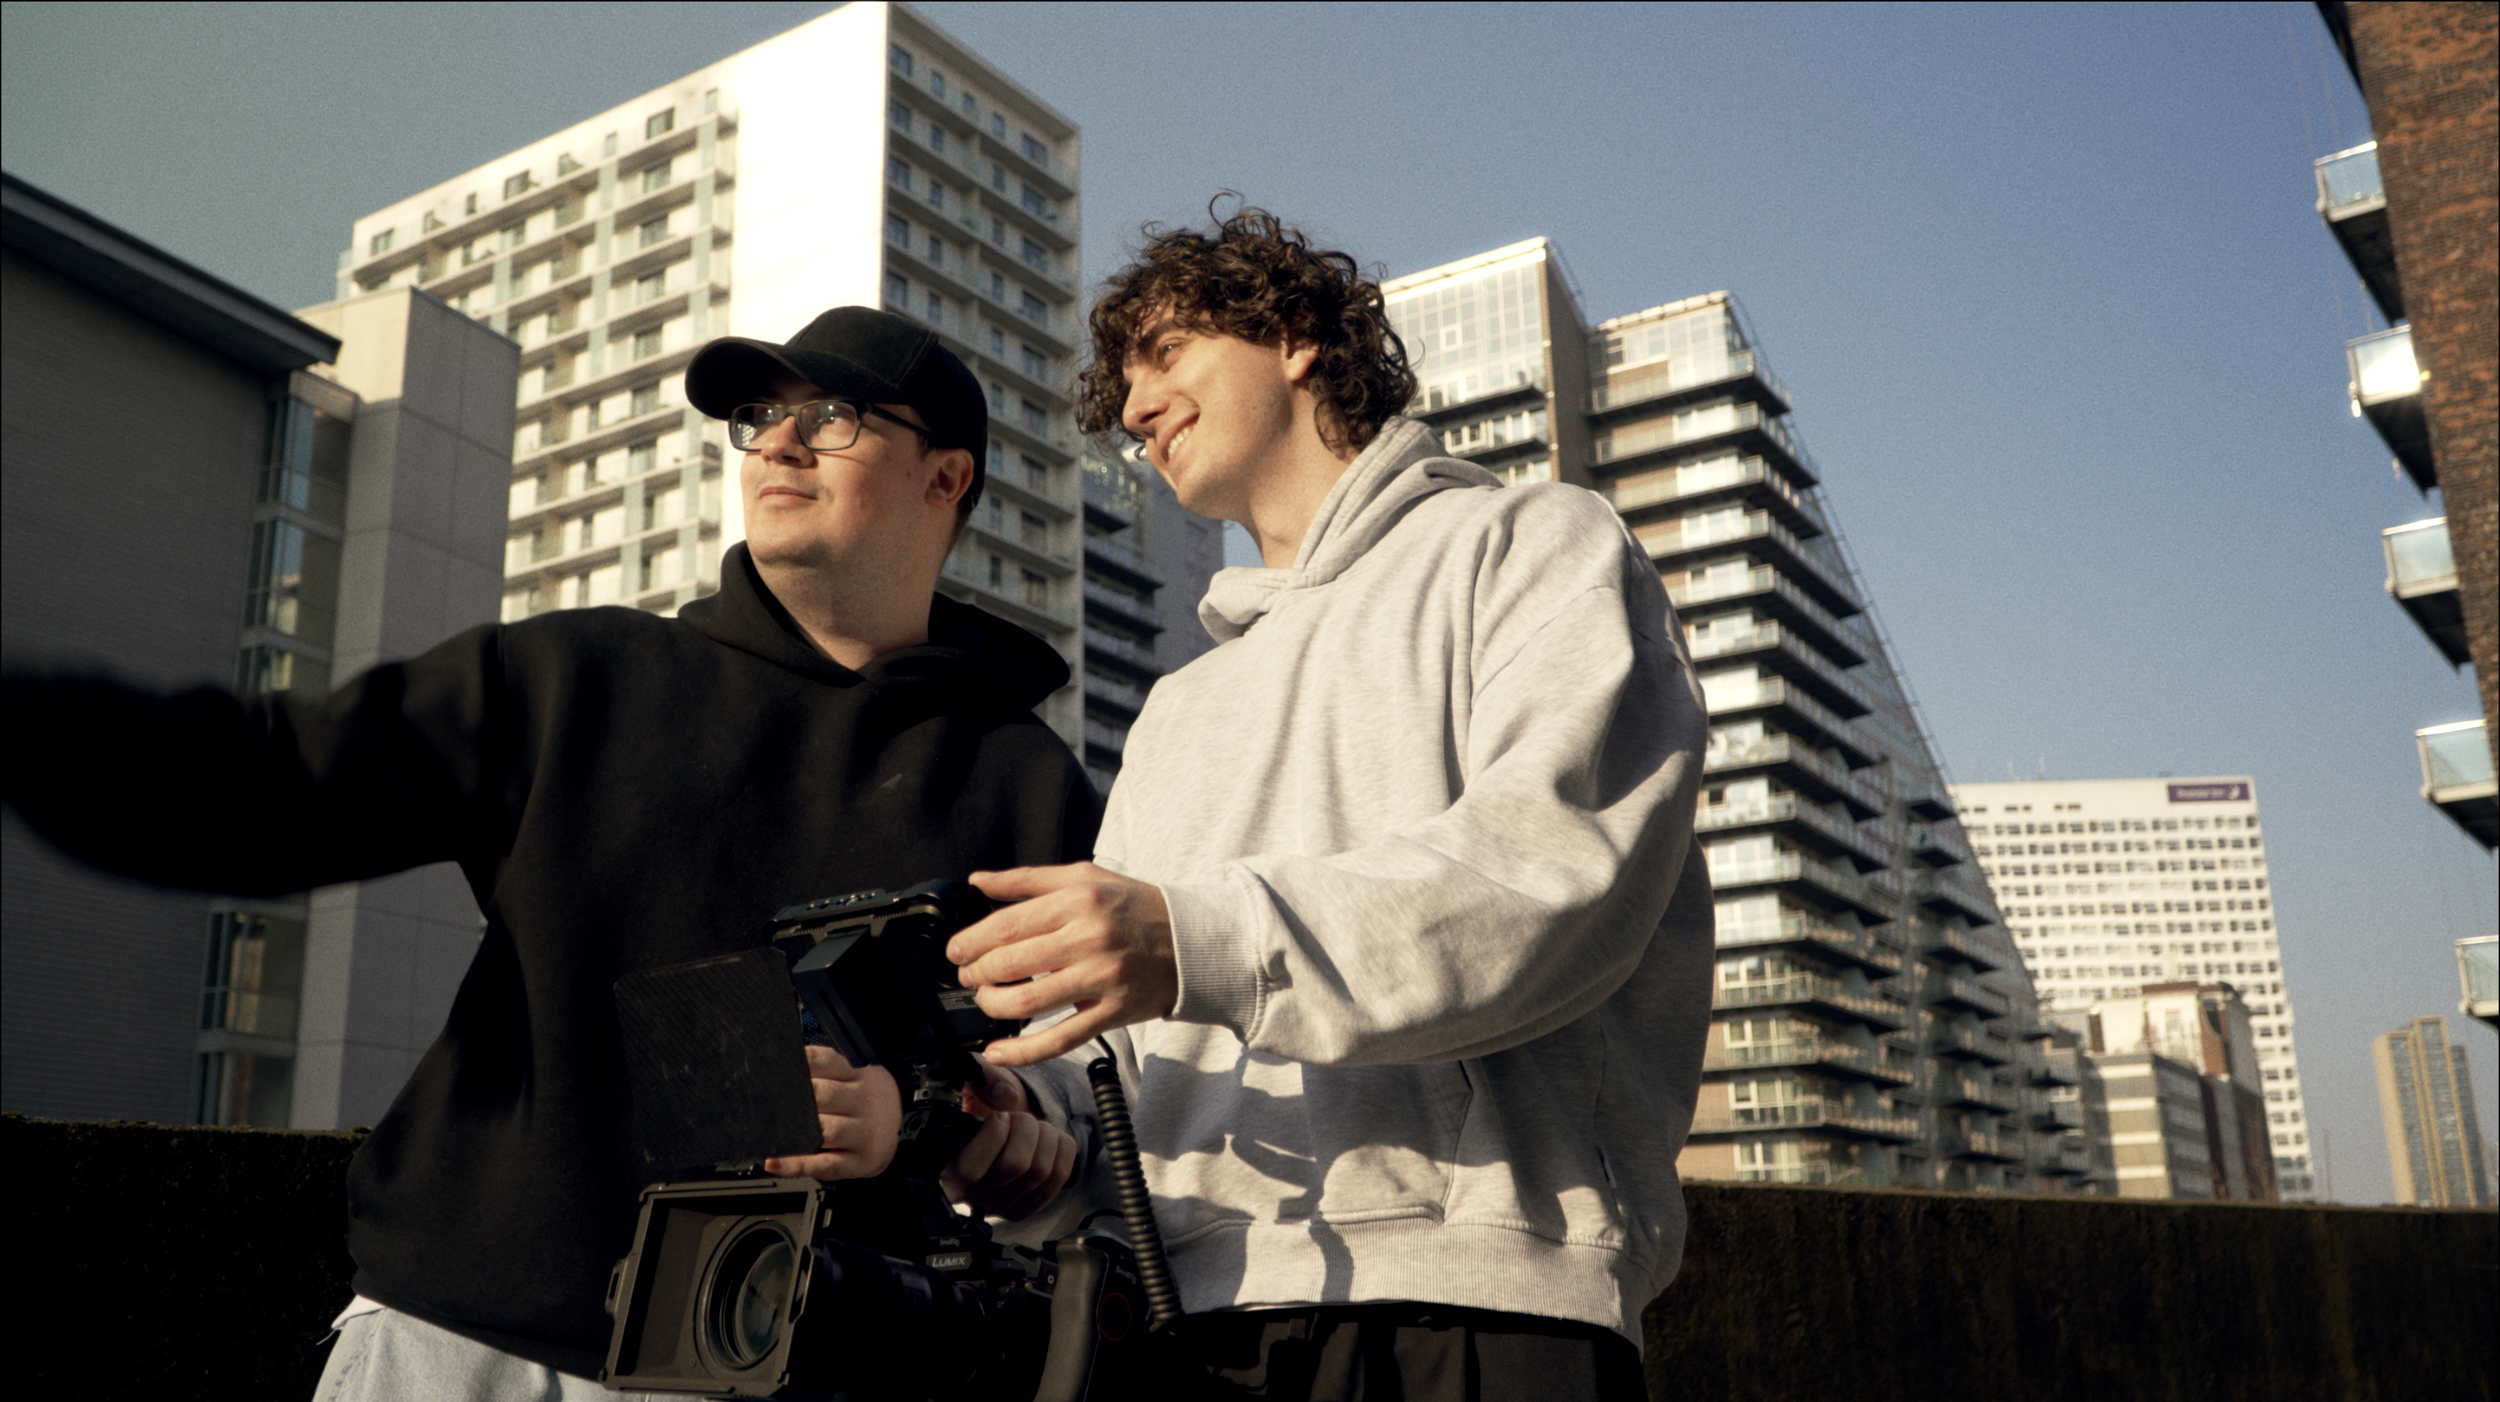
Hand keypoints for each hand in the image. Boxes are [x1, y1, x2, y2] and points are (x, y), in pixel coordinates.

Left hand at [762, 1045, 902, 1180]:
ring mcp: (863, 1133)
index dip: (797, 1064)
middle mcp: (863, 1100)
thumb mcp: (852, 1074)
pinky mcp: (859, 1161)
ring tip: (769, 1130)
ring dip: (797, 1130)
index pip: (823, 1061)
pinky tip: (774, 1163)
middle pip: (824, 1095)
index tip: (771, 1070)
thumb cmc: (861, 1098)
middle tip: (763, 1102)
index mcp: (857, 1073)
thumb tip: (777, 1067)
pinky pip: (825, 1165)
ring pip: (827, 1130)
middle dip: (794, 1098)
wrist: (897, 1123)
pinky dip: (797, 1165)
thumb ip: (821, 1068)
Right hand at [940, 1060, 1077, 1219]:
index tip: (998, 1116)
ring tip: (1033, 1125)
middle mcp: (967, 1194)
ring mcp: (996, 1206)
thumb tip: (1006, 1097)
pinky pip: (1059, 1177)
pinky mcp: (1024, 1207)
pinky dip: (1061, 1148)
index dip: (995, 1132)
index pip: (971, 1169)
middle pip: (1015, 1166)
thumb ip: (981, 1077)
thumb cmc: (979, 1104)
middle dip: (1025, 1127)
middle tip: (1018, 1116)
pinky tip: (1047, 1139)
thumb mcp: (972, 1080)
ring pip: (1039, 1172)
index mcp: (943, 1166)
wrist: (997, 1124)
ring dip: (1045, 1136)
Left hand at [948, 863, 1178, 1066]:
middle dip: (976, 973)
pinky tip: (997, 1051)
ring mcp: (1100, 980)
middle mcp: (1088, 939)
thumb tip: (978, 881)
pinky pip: (1059, 1039)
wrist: (1192, 941)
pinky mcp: (1110, 1014)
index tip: (957, 951)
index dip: (971, 942)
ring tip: (986, 1000)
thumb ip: (1028, 880)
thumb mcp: (1085, 877)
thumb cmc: (1135, 908)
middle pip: (1010, 963)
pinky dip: (1022, 1051)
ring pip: (1027, 1002)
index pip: (1006, 925)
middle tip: (969, 976)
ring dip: (992, 1005)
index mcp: (1078, 901)